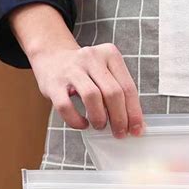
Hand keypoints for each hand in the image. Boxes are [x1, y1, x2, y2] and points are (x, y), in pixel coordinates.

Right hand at [10, 4, 143, 137]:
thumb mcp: (107, 75)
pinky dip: (76, 120)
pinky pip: (66, 106)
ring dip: (99, 118)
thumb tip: (137, 125)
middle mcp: (91, 58)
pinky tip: (83, 124)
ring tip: (100, 125)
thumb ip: (121, 96)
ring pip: (92, 96)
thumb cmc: (87, 73)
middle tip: (120, 133)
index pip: (128, 87)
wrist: (51, 57)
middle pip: (113, 92)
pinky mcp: (53, 83)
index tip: (136, 130)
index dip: (134, 113)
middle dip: (119, 119)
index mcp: (110, 55)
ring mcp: (71, 69)